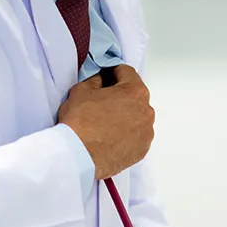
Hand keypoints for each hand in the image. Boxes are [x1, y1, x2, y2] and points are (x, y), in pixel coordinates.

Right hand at [57, 64, 154, 180]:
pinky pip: (137, 136)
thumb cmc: (81, 124)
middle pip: (135, 96)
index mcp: (135, 92)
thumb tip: (100, 80)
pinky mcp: (142, 149)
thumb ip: (95, 80)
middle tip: (103, 100)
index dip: (113, 71)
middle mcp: (146, 112)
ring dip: (125, 115)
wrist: (80, 155)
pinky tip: (111, 135)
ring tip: (106, 121)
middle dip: (120, 95)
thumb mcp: (81, 90)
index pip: (127, 72)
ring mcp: (146, 133)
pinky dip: (127, 133)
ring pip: (137, 117)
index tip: (107, 74)